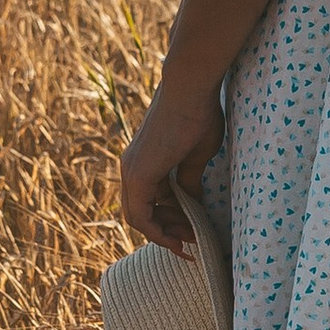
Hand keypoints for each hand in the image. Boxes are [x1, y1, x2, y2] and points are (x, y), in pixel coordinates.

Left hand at [120, 73, 222, 250]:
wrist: (191, 89)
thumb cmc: (198, 115)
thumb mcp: (194, 157)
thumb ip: (187, 181)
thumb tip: (191, 202)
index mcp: (142, 162)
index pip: (149, 202)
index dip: (168, 222)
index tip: (191, 233)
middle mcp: (130, 168)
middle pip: (140, 214)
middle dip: (167, 232)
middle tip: (192, 240)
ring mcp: (131, 171)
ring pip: (138, 218)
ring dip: (164, 234)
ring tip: (190, 240)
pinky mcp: (138, 174)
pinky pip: (140, 215)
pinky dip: (158, 231)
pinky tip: (179, 238)